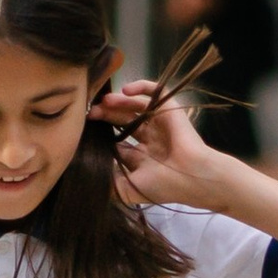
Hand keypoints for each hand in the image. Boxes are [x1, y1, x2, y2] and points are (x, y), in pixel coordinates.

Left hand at [95, 81, 212, 207]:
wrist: (192, 177)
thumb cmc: (163, 185)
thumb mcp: (128, 190)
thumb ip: (108, 185)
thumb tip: (87, 177)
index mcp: (142, 158)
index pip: (117, 141)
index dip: (102, 135)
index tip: (85, 131)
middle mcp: (150, 139)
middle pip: (123, 121)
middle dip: (107, 116)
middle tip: (91, 113)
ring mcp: (159, 124)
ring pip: (135, 107)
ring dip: (119, 102)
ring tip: (104, 102)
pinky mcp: (168, 110)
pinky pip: (154, 93)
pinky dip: (140, 87)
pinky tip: (125, 90)